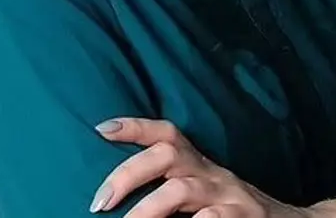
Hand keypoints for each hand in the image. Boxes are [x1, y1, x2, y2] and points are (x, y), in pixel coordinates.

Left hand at [91, 116, 310, 217]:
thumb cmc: (236, 213)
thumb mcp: (207, 194)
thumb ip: (173, 189)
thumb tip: (118, 192)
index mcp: (201, 166)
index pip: (168, 134)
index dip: (135, 127)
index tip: (101, 128)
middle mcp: (214, 175)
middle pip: (168, 154)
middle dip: (129, 172)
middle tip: (99, 201)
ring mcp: (230, 198)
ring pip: (183, 191)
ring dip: (148, 208)